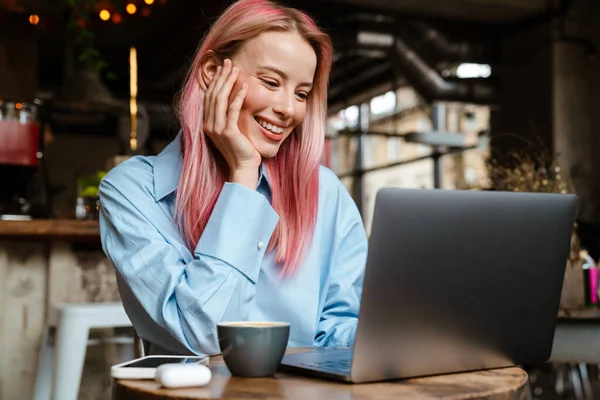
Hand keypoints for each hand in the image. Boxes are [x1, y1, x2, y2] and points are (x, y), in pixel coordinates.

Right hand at [203, 59, 260, 186]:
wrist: (243, 168)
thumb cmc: (241, 150)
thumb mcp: (231, 131)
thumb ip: (228, 117)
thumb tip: (232, 100)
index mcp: (208, 124)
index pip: (210, 97)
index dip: (216, 81)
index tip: (223, 68)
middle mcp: (209, 125)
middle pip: (213, 95)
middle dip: (221, 76)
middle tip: (228, 62)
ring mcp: (217, 129)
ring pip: (221, 99)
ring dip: (228, 82)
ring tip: (236, 69)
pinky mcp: (228, 132)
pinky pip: (232, 109)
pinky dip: (238, 96)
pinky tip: (244, 85)